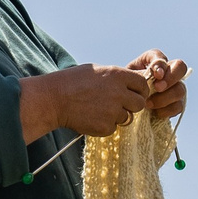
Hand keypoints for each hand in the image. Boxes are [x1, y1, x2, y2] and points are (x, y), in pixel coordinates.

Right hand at [19, 63, 151, 140]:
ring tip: (99, 110)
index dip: (140, 90)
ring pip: (127, 117)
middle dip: (132, 105)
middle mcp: (119, 93)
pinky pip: (113, 128)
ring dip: (117, 116)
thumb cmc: (72, 82)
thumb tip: (131, 83)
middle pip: (140, 104)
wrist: (54, 99)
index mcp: (118, 75)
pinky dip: (105, 125)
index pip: (143, 84)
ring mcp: (113, 111)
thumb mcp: (97, 71)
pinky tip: (92, 117)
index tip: (135, 94)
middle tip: (120, 105)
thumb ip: (116, 78)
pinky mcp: (105, 126)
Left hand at [127, 50, 189, 120]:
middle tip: (158, 88)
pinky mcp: (176, 103)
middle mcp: (168, 71)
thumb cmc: (125, 88)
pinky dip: (168, 110)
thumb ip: (139, 75)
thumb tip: (151, 74)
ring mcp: (174, 87)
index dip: (161, 64)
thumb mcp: (127, 80)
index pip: (161, 57)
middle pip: (180, 67)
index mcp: (152, 61)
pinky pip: (178, 106)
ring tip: (149, 104)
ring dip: (165, 97)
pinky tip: (156, 112)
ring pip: (180, 89)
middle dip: (171, 78)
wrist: (127, 106)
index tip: (156, 75)